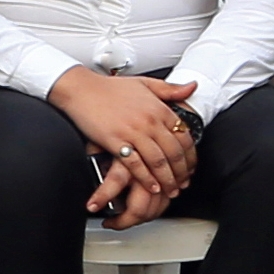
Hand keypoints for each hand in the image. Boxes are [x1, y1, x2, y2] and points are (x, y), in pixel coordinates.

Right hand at [46, 70, 198, 219]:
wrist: (80, 89)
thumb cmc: (109, 87)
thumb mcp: (145, 83)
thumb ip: (170, 89)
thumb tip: (193, 87)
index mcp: (159, 109)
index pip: (185, 137)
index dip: (190, 156)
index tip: (191, 167)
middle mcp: (149, 122)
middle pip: (174, 153)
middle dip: (181, 173)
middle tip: (183, 183)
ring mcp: (133, 132)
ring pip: (158, 162)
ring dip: (167, 179)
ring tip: (171, 190)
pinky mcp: (115, 142)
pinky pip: (135, 164)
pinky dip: (146, 179)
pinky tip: (151, 187)